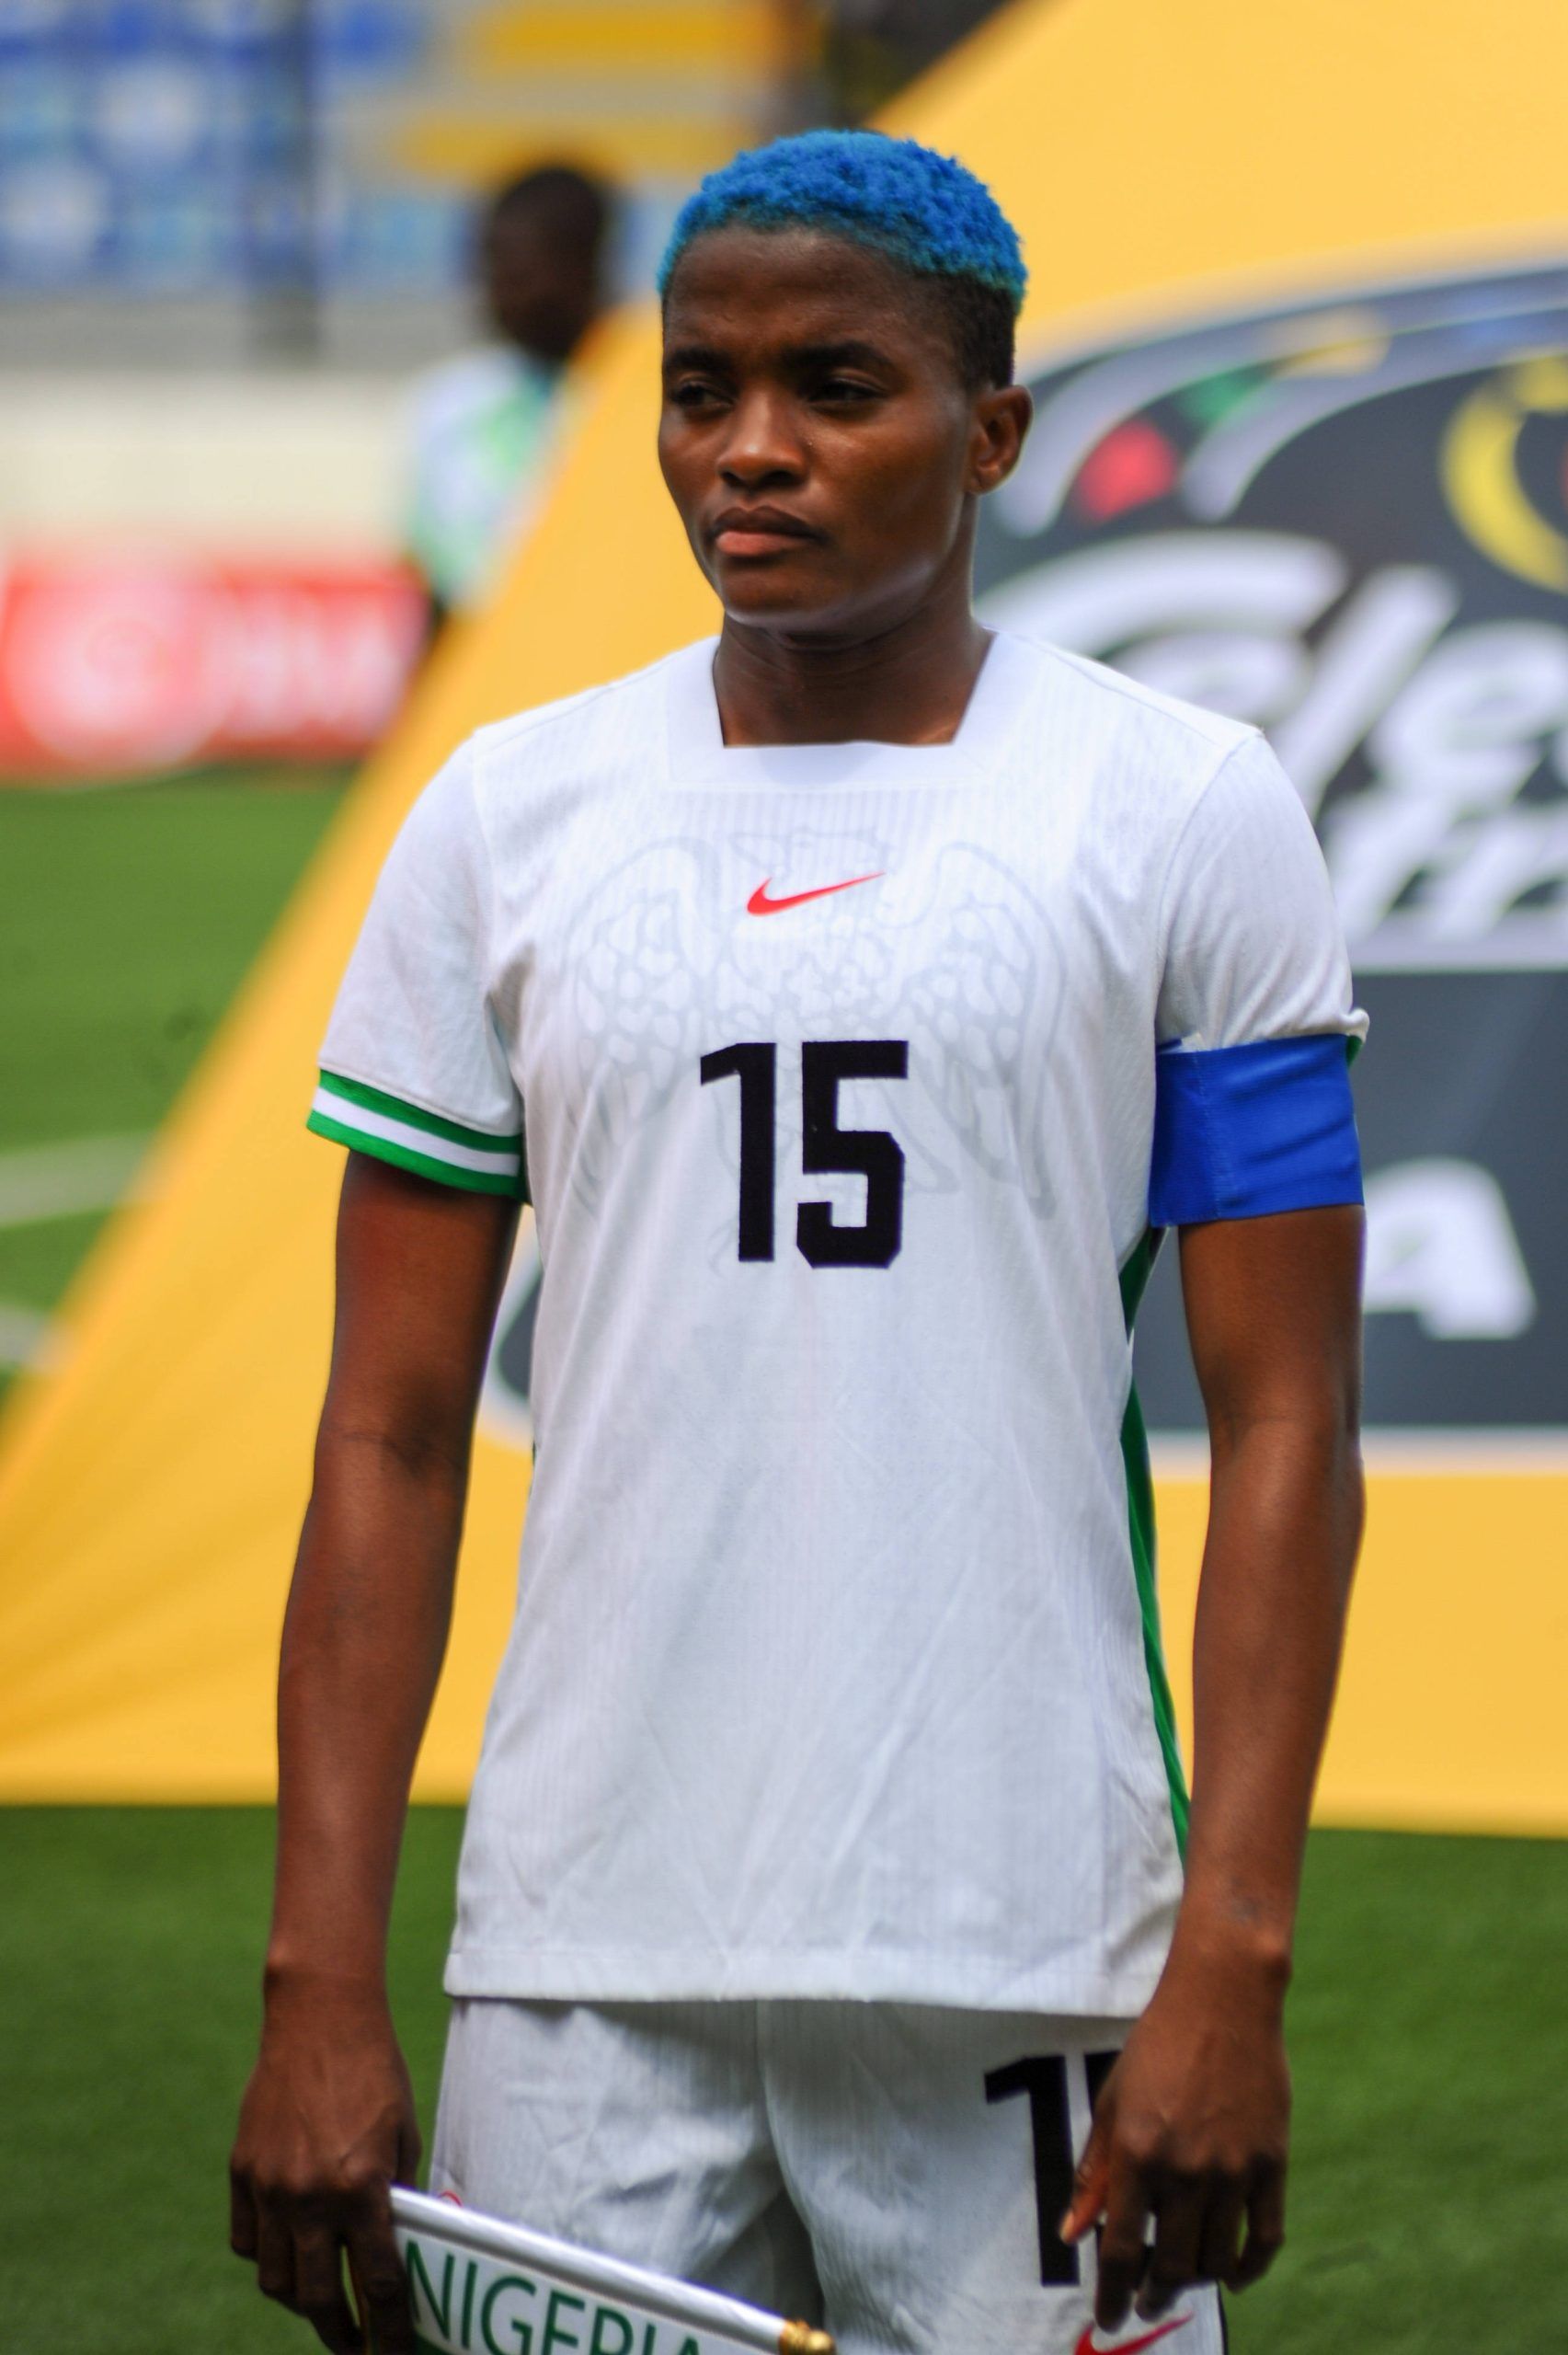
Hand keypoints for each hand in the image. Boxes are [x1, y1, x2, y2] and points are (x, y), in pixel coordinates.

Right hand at [230, 1975, 420, 2354]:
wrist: (319, 2017)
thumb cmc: (374, 2071)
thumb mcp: (404, 2133)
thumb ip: (400, 2193)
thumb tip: (406, 2244)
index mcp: (361, 2188)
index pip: (377, 2284)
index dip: (389, 2331)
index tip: (395, 2353)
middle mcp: (310, 2197)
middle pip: (318, 2299)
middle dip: (340, 2334)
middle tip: (355, 2347)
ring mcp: (269, 2187)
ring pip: (275, 2280)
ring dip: (300, 2301)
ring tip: (322, 2303)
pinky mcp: (242, 2172)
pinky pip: (247, 2241)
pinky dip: (267, 2258)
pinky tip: (288, 2254)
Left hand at [1060, 1952, 1289, 2332]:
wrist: (1223, 1999)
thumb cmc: (1157, 2045)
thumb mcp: (1112, 2103)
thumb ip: (1094, 2172)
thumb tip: (1071, 2233)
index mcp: (1138, 2154)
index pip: (1122, 2250)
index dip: (1112, 2295)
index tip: (1107, 2319)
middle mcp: (1186, 2170)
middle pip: (1172, 2267)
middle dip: (1154, 2295)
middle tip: (1146, 2301)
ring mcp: (1234, 2170)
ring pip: (1217, 2261)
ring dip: (1197, 2283)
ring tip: (1183, 2279)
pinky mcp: (1272, 2164)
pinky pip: (1265, 2239)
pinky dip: (1249, 2269)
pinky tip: (1234, 2276)